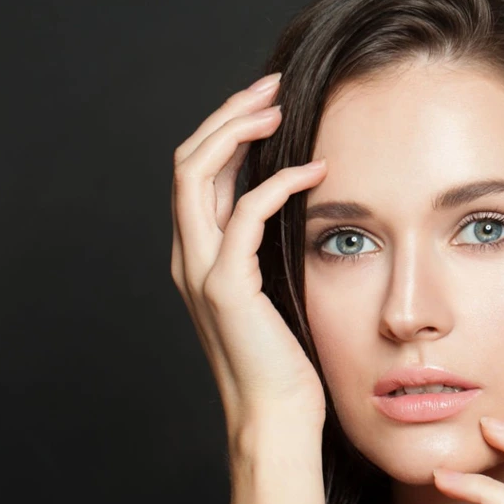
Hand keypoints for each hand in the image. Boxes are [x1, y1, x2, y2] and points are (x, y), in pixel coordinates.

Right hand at [170, 72, 328, 431]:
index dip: (225, 130)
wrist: (276, 416)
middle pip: (188, 160)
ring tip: (279, 107)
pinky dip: (277, 183)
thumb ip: (269, 249)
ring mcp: (201, 271)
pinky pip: (244, 215)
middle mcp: (189, 257)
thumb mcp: (276, 291)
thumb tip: (293, 202)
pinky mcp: (226, 288)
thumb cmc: (286, 361)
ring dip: (238, 131)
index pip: (196, 173)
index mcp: (198, 256)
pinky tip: (315, 171)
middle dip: (227, 114)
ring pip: (198, 174)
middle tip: (271, 86)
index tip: (266, 102)